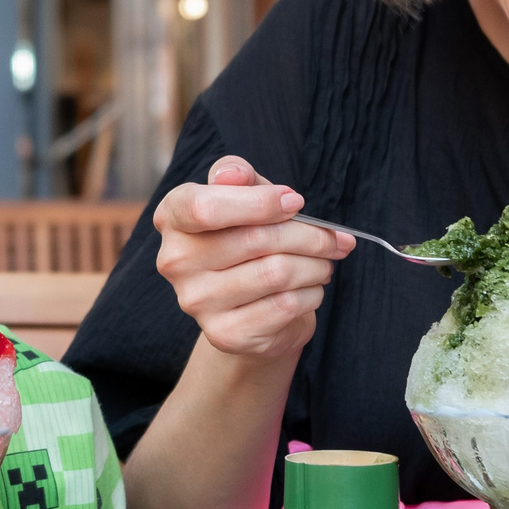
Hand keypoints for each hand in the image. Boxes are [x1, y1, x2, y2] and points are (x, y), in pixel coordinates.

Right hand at [151, 156, 349, 362]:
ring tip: (324, 262)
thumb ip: (237, 175)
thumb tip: (233, 175)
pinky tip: (310, 288)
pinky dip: (311, 293)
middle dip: (309, 235)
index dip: (258, 203)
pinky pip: (285, 306)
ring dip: (315, 265)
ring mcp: (196, 301)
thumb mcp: (243, 194)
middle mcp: (175, 261)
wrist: (249, 306)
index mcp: (172, 217)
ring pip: (277, 273)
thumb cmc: (246, 237)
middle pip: (256, 239)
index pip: (206, 207)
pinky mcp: (224, 334)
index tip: (295, 202)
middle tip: (335, 238)